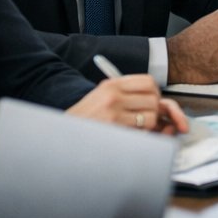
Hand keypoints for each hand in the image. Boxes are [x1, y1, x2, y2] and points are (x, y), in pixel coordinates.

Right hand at [68, 75, 189, 134]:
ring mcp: (114, 114)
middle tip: (145, 115)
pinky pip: (142, 132)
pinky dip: (141, 135)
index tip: (152, 98)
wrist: (63, 134)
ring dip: (149, 124)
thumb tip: (154, 96)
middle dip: (155, 109)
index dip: (154, 91)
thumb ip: (125, 92)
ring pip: (151, 117)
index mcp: (112, 84)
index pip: (148, 81)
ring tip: (136, 126)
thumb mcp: (101, 95)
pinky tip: (129, 135)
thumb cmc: (85, 117)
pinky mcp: (115, 131)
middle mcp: (114, 96)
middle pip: (154, 99)